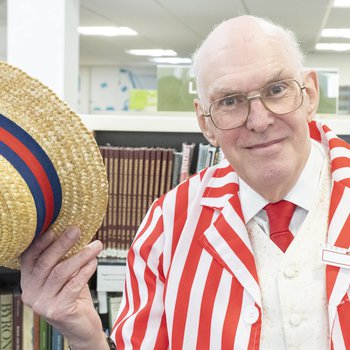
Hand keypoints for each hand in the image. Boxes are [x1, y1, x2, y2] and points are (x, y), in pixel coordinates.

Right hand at [20, 226, 107, 349]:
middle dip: (62, 243)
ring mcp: (43, 303)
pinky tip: (94, 262)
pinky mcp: (58, 310)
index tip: (55, 228)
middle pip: (45, 262)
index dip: (41, 242)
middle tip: (77, 230)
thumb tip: (75, 232)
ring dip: (81, 255)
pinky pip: (74, 284)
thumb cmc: (73, 295)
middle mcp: (31, 292)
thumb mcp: (64, 275)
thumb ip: (64, 258)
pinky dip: (86, 270)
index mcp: (29, 280)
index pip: (29, 257)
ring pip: (61, 272)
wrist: (80, 326)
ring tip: (96, 245)